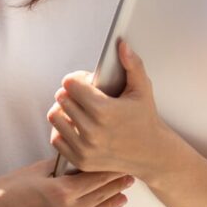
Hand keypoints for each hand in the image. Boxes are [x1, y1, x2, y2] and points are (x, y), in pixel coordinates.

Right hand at [0, 157, 132, 206]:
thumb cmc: (7, 189)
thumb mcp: (38, 169)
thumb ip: (63, 166)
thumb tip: (82, 160)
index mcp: (61, 192)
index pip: (95, 178)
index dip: (111, 170)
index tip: (123, 162)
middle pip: (99, 196)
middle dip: (115, 185)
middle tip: (130, 176)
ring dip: (111, 203)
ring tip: (124, 195)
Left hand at [47, 41, 184, 181]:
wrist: (152, 154)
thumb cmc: (145, 120)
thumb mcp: (142, 90)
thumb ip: (132, 65)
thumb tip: (122, 46)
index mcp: (105, 110)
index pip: (70, 84)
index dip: (76, 78)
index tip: (85, 81)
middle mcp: (92, 130)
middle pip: (61, 98)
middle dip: (71, 93)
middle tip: (84, 95)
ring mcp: (85, 148)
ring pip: (55, 117)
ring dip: (63, 110)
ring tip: (78, 109)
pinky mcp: (81, 160)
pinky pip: (56, 139)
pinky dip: (62, 131)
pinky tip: (76, 126)